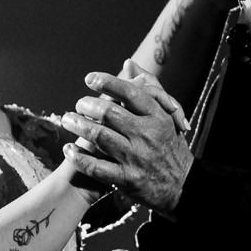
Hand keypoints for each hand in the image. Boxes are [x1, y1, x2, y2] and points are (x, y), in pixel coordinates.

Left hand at [68, 70, 192, 212]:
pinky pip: (96, 167)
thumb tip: (129, 63)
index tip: (89, 79)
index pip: (131, 93)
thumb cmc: (168, 146)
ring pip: (99, 136)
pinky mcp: (127, 179)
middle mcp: (148, 135)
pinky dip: (78, 157)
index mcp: (158, 117)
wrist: (184, 187)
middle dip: (87, 105)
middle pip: (109, 113)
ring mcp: (137, 158)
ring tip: (67, 120)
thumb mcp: (167, 117)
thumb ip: (149, 88)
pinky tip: (69, 150)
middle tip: (77, 105)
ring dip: (77, 126)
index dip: (108, 82)